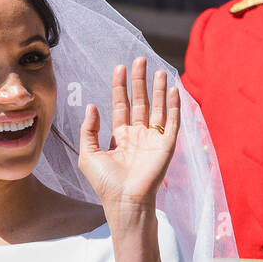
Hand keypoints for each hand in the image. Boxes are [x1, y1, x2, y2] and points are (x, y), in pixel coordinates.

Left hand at [78, 56, 179, 223]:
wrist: (125, 201)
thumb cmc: (105, 183)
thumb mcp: (88, 155)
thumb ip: (89, 130)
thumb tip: (91, 106)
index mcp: (120, 136)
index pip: (121, 105)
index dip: (120, 87)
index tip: (119, 67)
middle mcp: (138, 135)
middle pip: (140, 101)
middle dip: (139, 81)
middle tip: (139, 60)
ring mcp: (153, 139)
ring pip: (157, 107)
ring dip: (158, 89)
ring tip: (158, 70)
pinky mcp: (167, 145)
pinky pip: (172, 121)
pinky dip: (174, 105)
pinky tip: (173, 89)